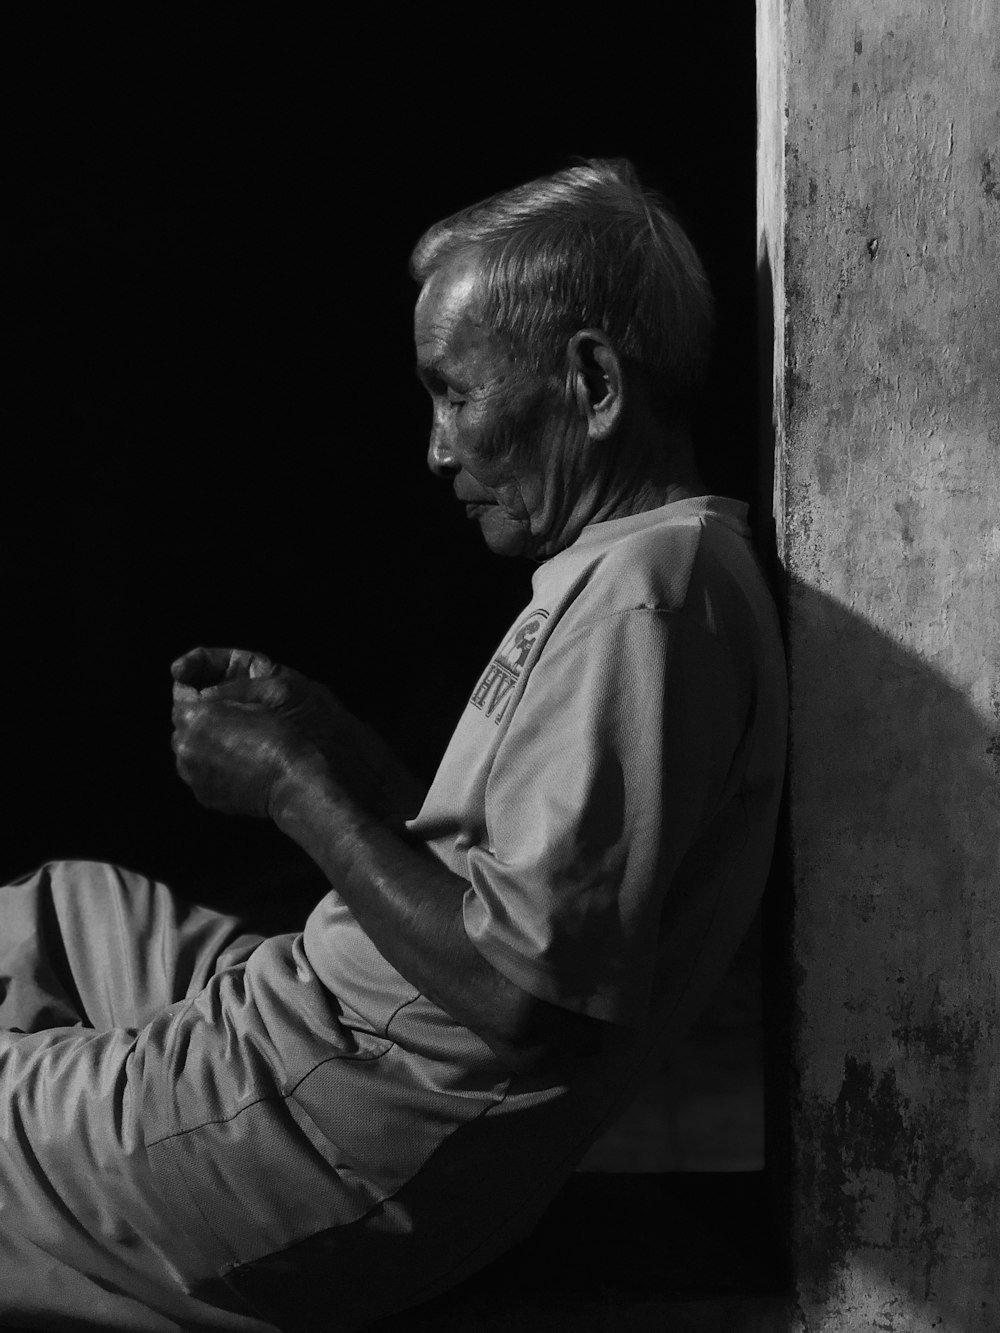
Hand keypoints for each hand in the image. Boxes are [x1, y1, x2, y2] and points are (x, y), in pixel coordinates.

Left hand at [170, 649, 424, 821]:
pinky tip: (247, 762)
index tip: (220, 690)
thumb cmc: (291, 735)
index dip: (201, 686)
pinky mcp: (206, 797)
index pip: (183, 692)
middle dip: (207, 717)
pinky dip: (219, 765)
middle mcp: (185, 748)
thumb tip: (208, 694)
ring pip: (195, 749)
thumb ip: (228, 686)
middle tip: (240, 715)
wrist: (304, 783)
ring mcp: (194, 776)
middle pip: (186, 724)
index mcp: (195, 716)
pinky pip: (205, 772)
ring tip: (246, 741)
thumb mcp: (268, 689)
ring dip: (211, 741)